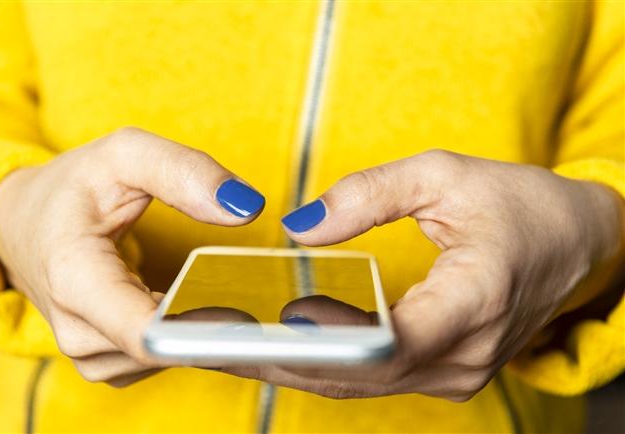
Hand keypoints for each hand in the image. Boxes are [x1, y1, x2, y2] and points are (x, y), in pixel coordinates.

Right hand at [0, 127, 264, 386]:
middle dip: (217, 324)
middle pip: (169, 349)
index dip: (204, 330)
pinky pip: (163, 360)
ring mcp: (91, 354)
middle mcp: (79, 330)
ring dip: (203, 330)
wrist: (25, 224)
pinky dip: (185, 336)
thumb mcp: (124, 156)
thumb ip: (184, 171)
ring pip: (172, 359)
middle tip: (253, 291)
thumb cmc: (72, 188)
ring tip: (218, 288)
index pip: (146, 332)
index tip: (253, 315)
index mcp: (75, 277)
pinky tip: (194, 304)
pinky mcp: (108, 362)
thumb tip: (245, 206)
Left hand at [224, 150, 624, 400]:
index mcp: (475, 300)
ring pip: (359, 384)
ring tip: (224, 346)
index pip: (388, 340)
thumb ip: (370, 194)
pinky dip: (322, 365)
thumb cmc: (519, 204)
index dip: (321, 340)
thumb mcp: (445, 174)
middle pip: (358, 373)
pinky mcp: (443, 371)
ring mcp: (455, 372)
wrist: (576, 242)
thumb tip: (299, 227)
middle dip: (279, 359)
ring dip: (292, 367)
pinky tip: (276, 347)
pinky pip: (372, 377)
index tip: (257, 329)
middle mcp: (464, 354)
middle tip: (206, 341)